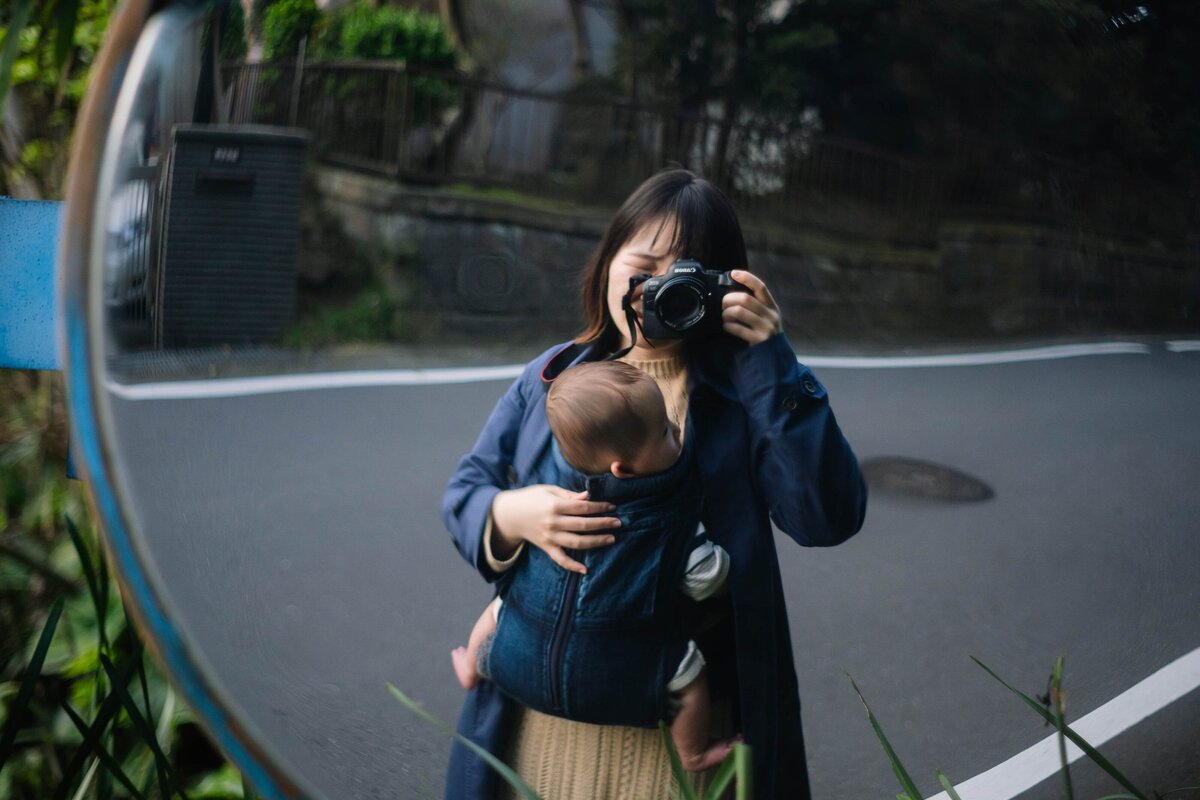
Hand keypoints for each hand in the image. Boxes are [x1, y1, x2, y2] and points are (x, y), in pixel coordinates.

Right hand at [490, 485, 620, 573]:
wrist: (509, 515)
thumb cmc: (531, 498)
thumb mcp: (549, 490)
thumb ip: (569, 495)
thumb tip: (588, 496)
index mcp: (554, 506)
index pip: (582, 508)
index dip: (599, 507)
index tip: (612, 507)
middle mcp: (552, 523)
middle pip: (582, 525)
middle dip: (603, 524)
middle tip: (619, 523)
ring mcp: (549, 537)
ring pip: (576, 543)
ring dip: (595, 542)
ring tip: (611, 539)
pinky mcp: (546, 548)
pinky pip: (560, 559)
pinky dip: (572, 566)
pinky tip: (585, 570)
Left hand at [722, 270, 782, 344]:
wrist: (776, 358)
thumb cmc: (767, 335)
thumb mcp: (767, 318)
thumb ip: (756, 307)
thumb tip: (734, 295)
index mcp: (772, 306)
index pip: (761, 287)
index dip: (747, 278)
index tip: (734, 273)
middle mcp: (770, 315)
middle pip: (746, 299)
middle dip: (729, 299)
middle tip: (723, 304)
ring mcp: (765, 327)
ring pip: (739, 312)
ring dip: (727, 313)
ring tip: (724, 316)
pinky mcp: (758, 339)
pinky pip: (738, 328)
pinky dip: (728, 326)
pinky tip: (726, 327)